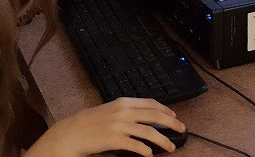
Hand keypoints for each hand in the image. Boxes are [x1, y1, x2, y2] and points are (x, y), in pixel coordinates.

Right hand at [27, 97, 185, 156]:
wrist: (72, 131)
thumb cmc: (90, 122)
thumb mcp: (109, 110)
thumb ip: (126, 111)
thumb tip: (144, 117)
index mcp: (122, 102)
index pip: (150, 103)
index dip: (165, 109)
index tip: (174, 115)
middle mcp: (123, 111)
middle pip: (154, 115)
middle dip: (171, 123)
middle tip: (182, 129)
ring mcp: (119, 125)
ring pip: (149, 132)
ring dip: (163, 140)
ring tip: (171, 147)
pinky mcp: (115, 139)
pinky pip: (136, 145)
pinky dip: (146, 151)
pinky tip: (150, 155)